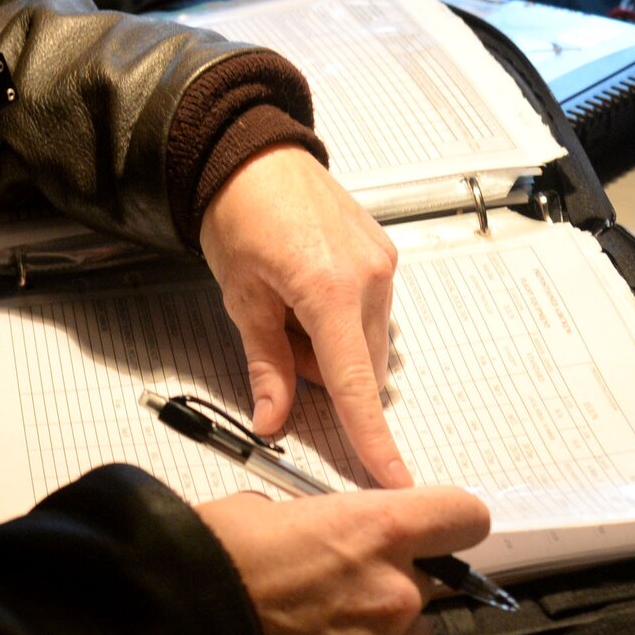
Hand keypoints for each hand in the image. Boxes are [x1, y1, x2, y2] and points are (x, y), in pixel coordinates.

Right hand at [198, 487, 491, 634]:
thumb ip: (315, 520)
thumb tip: (313, 532)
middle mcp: (398, 592)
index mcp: (380, 529)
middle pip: (435, 585)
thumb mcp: (267, 511)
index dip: (449, 522)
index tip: (437, 530)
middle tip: (346, 589)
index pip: (464, 517)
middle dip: (397, 584)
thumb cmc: (214, 564)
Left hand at [199, 146, 408, 485]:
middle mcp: (370, 277)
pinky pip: (370, 310)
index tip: (396, 481)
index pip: (356, 384)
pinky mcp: (385, 252)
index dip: (373, 439)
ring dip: (331, 343)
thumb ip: (265, 366)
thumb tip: (273, 422)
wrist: (253, 153)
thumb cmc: (238, 216)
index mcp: (330, 291)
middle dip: (322, 371)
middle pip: (360, 366)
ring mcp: (383, 262)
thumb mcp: (242, 298)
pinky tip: (308, 284)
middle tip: (277, 331)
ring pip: (365, 340)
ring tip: (289, 299)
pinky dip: (340, 316)